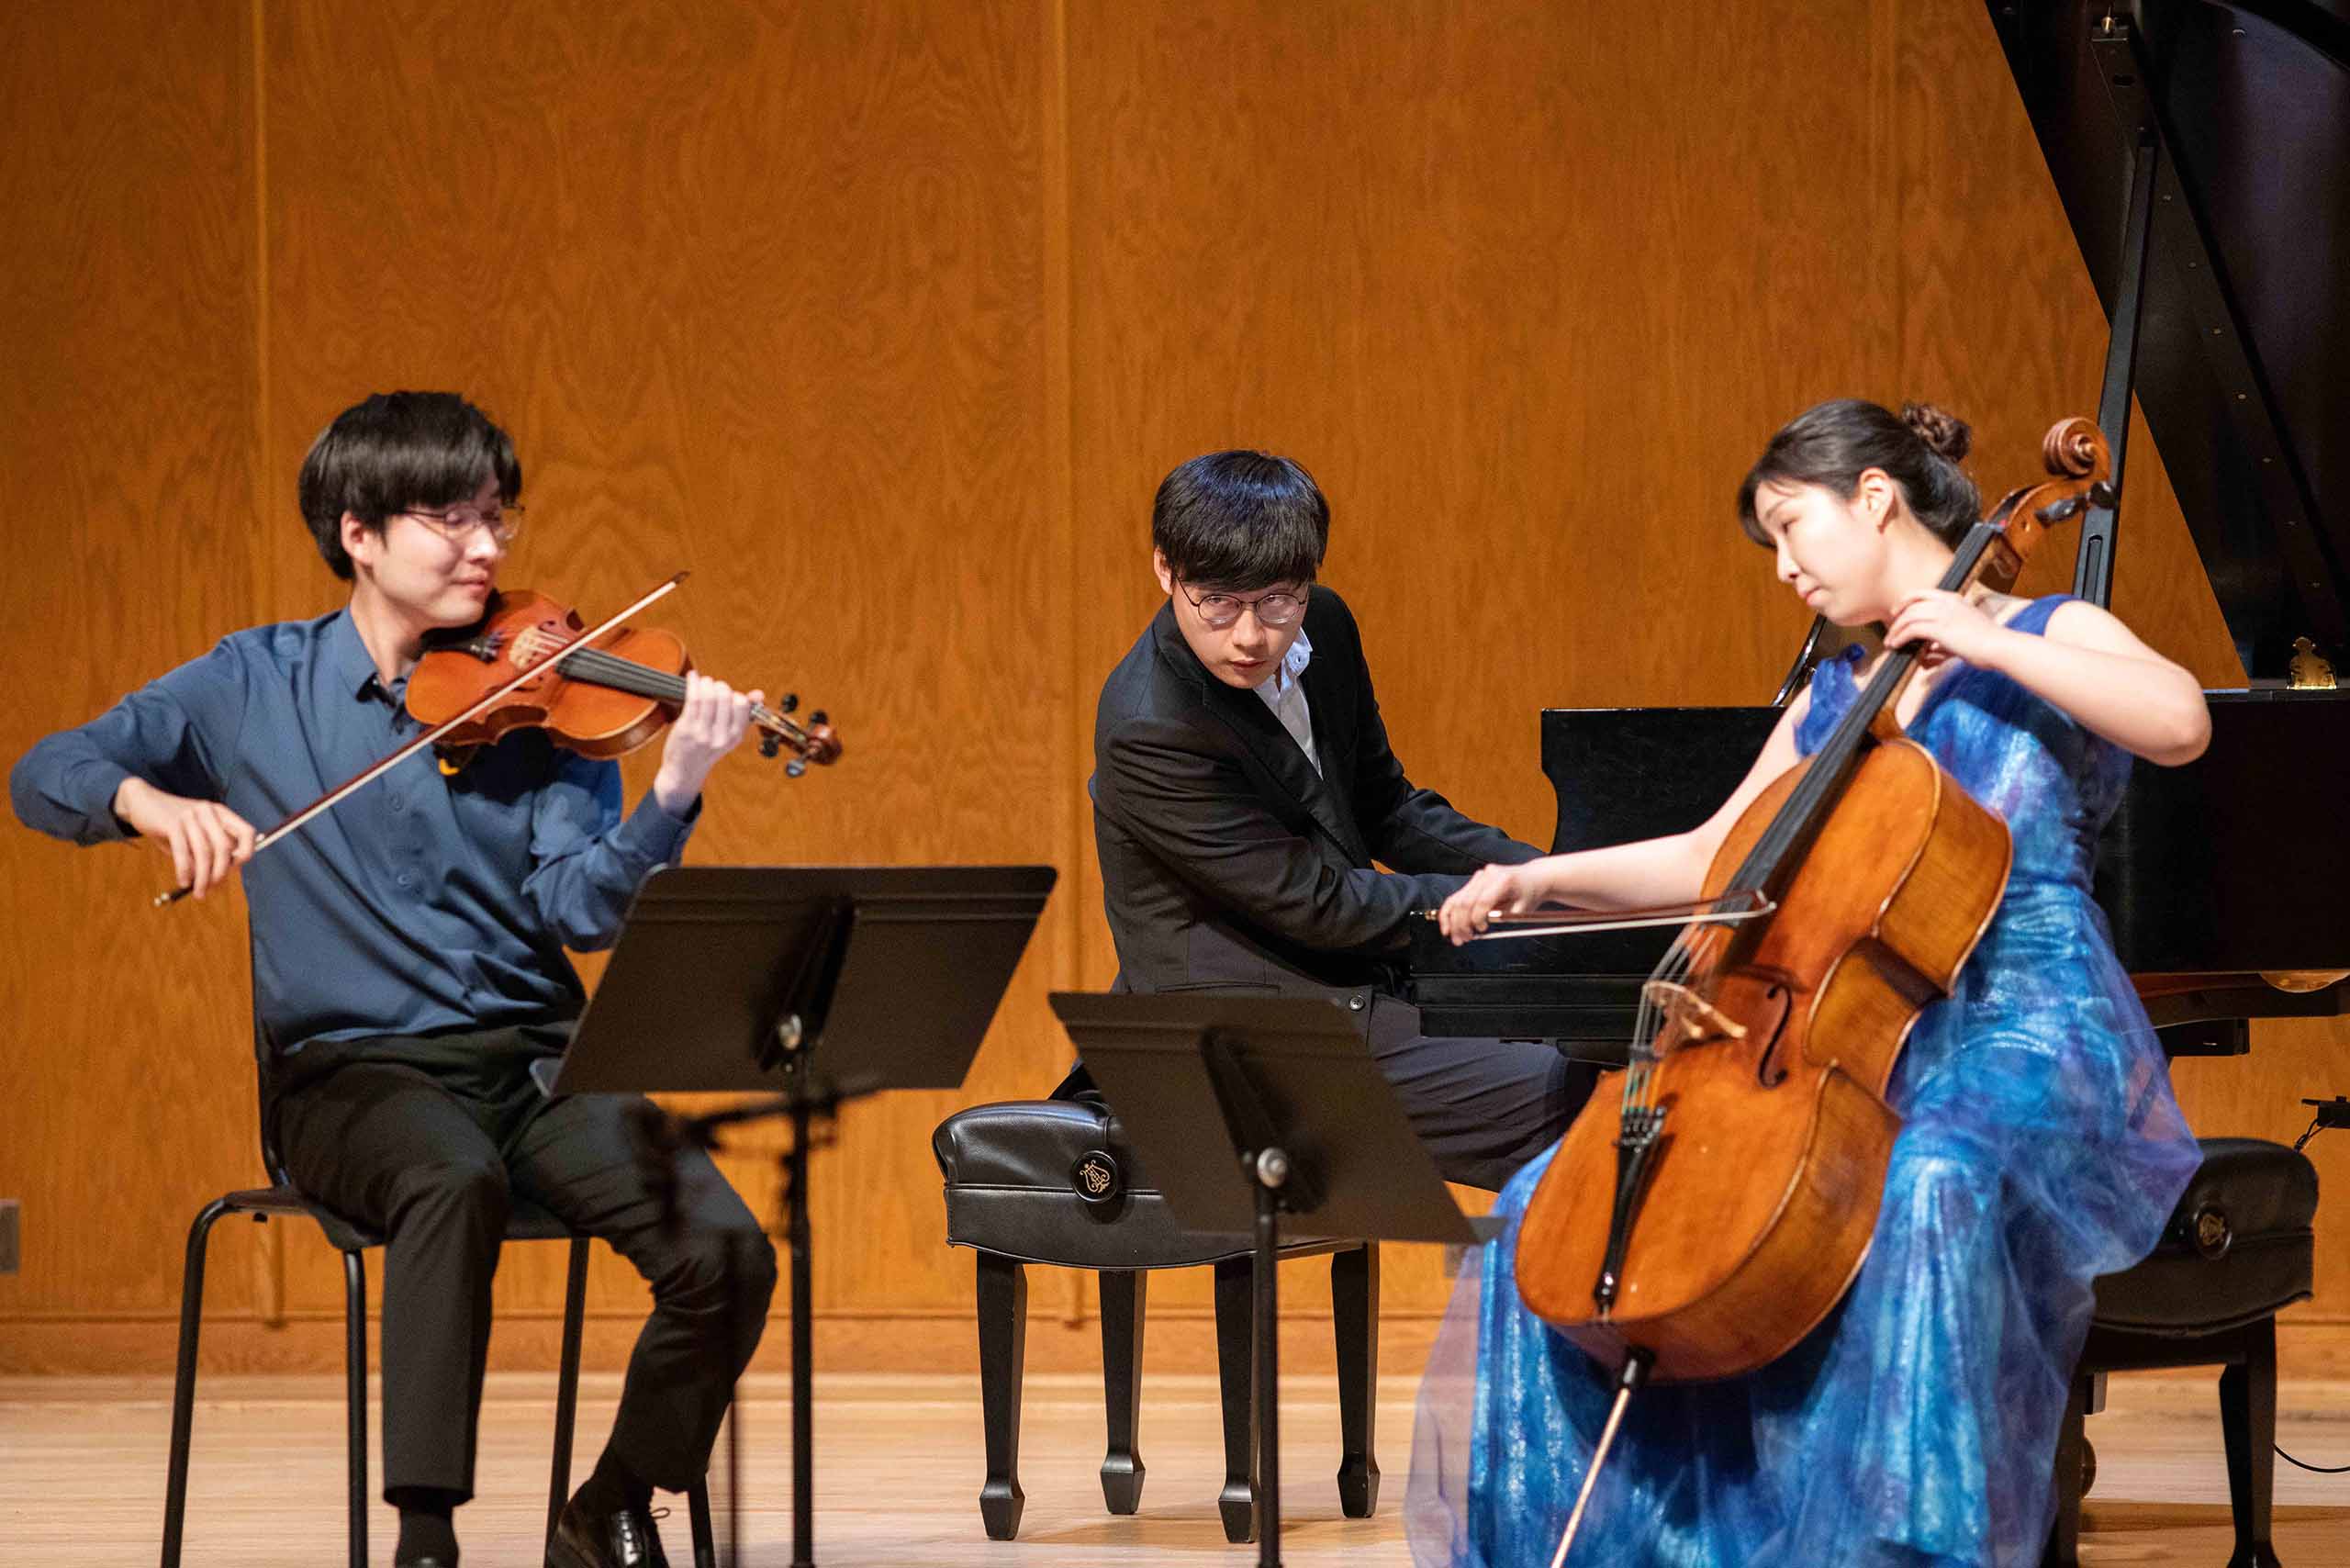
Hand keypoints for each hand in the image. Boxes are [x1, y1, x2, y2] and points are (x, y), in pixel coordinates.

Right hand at [114, 777, 255, 899]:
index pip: (247, 832)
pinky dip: (184, 871)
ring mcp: (191, 816)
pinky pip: (183, 852)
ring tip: (199, 893)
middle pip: (224, 847)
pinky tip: (184, 882)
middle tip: (212, 889)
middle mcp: (209, 812)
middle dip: (220, 873)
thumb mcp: (194, 836)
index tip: (235, 870)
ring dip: (202, 878)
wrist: (142, 803)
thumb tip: (217, 880)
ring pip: (204, 853)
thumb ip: (208, 852)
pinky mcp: (172, 823)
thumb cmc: (172, 825)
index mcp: (221, 813)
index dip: (246, 852)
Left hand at [653, 673, 759, 813]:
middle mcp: (721, 736)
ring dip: (705, 683)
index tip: (726, 694)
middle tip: (713, 686)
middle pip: (726, 697)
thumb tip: (759, 694)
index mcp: (735, 736)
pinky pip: (692, 699)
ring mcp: (703, 733)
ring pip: (708, 697)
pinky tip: (692, 677)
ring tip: (703, 681)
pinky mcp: (686, 729)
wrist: (684, 771)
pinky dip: (692, 684)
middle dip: (719, 686)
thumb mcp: (729, 735)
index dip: (734, 694)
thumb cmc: (707, 749)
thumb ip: (744, 713)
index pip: (742, 705)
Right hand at [1437, 860, 1559, 944]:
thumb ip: (1503, 917)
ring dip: (1452, 922)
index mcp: (1503, 879)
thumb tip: (1479, 927)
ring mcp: (1479, 876)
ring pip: (1457, 900)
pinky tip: (1447, 927)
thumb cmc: (1530, 894)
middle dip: (1461, 924)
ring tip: (1456, 938)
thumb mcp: (1523, 909)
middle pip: (1466, 901)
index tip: (1480, 931)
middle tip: (1462, 940)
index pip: (1483, 900)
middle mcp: (1488, 875)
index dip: (1478, 918)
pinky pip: (1457, 897)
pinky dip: (1450, 913)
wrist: (1533, 878)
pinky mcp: (1474, 881)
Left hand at [1884, 589, 2007, 670]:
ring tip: (1890, 642)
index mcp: (1954, 599)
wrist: (1999, 647)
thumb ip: (1945, 639)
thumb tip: (1929, 652)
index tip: (1897, 611)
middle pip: (1912, 604)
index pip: (1923, 593)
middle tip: (1890, 630)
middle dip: (1897, 617)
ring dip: (1896, 630)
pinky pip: (1911, 629)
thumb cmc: (1987, 644)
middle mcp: (1947, 602)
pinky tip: (1896, 645)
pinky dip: (1900, 637)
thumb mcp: (1965, 633)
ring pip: (1908, 616)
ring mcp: (1943, 613)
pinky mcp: (1939, 627)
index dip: (1906, 601)